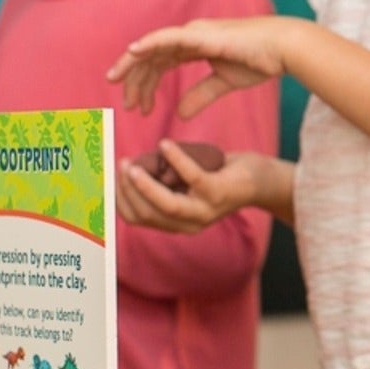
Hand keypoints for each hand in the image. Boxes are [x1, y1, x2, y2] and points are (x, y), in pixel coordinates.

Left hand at [106, 17, 298, 119]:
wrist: (282, 49)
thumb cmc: (260, 61)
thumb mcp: (224, 84)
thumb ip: (201, 96)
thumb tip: (180, 113)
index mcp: (194, 46)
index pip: (159, 63)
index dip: (145, 84)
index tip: (137, 107)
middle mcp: (188, 36)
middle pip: (151, 57)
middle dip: (136, 81)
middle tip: (127, 106)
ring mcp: (193, 32)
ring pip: (152, 48)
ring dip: (134, 68)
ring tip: (122, 89)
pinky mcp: (201, 34)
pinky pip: (167, 37)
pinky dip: (149, 43)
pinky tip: (132, 53)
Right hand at [117, 144, 289, 233]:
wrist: (259, 179)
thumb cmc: (215, 176)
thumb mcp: (181, 182)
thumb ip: (159, 181)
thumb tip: (126, 165)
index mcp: (176, 224)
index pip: (137, 218)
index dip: (119, 199)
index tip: (110, 176)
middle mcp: (189, 224)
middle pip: (146, 214)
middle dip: (126, 190)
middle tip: (120, 164)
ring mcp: (204, 211)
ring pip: (165, 205)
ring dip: (143, 184)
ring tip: (131, 163)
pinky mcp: (218, 194)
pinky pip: (191, 178)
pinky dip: (175, 160)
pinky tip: (164, 144)